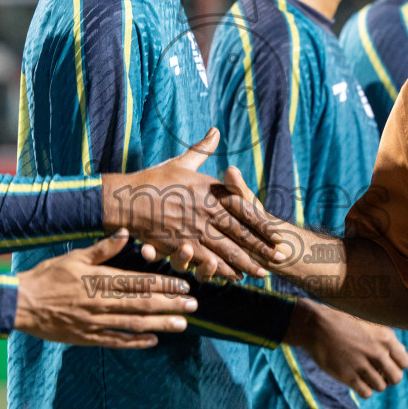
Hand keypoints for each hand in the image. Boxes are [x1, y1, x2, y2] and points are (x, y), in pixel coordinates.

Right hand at [15, 232, 193, 347]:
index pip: (140, 281)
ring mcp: (96, 322)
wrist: (21, 303)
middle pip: (144, 303)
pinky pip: (116, 340)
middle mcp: (102, 302)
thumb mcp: (74, 256)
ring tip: (183, 324)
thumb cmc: (47, 276)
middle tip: (194, 305)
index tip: (185, 284)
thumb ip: (102, 249)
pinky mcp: (88, 337)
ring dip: (161, 323)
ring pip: (135, 323)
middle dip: (171, 304)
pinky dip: (136, 341)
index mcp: (101, 280)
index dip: (165, 283)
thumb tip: (125, 233)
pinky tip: (153, 341)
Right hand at [102, 129, 286, 280]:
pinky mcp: (180, 244)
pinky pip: (205, 260)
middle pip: (240, 232)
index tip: (278, 233)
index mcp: (209, 191)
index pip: (243, 209)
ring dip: (246, 263)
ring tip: (262, 273)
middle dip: (261, 247)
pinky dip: (221, 270)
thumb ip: (201, 150)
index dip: (262, 223)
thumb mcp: (181, 163)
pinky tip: (233, 277)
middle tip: (281, 258)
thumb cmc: (152, 180)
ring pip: (226, 250)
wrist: (125, 199)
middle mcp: (205, 211)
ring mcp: (193, 229)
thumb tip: (215, 131)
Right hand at [285, 299, 407, 397]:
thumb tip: (401, 351)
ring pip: (381, 387)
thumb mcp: (368, 323)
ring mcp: (363, 365)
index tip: (388, 363)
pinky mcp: (349, 376)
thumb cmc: (342, 322)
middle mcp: (377, 352)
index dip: (398, 365)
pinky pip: (366, 393)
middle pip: (396, 378)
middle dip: (389, 377)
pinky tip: (357, 381)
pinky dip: (364, 390)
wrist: (316, 326)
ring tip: (365, 375)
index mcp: (385, 337)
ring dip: (375, 383)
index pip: (405, 362)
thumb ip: (385, 338)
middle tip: (378, 372)